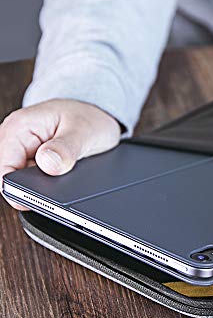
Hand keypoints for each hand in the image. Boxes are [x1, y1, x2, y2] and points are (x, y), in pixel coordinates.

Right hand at [0, 99, 120, 209]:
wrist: (99, 118)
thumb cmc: (90, 119)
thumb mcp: (84, 132)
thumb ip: (66, 148)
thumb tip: (48, 163)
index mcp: (20, 127)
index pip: (4, 167)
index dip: (18, 188)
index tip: (38, 199)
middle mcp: (16, 140)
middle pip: (12, 178)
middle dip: (34, 189)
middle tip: (61, 189)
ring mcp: (25, 153)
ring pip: (24, 182)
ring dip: (44, 188)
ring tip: (68, 179)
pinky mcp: (35, 163)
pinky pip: (36, 181)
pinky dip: (50, 186)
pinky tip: (67, 182)